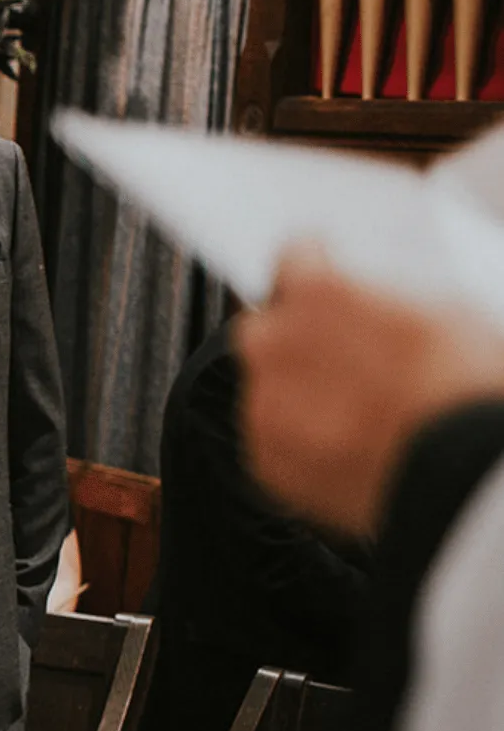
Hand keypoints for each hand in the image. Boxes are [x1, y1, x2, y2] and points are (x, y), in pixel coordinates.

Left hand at [234, 247, 503, 538]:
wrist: (465, 472)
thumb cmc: (466, 386)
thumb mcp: (447, 310)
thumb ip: (385, 299)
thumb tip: (374, 303)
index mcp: (316, 292)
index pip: (294, 258)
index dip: (315, 266)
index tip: (323, 273)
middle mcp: (272, 343)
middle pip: (268, 327)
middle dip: (297, 336)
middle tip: (345, 357)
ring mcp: (264, 404)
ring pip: (267, 388)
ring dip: (297, 393)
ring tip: (355, 413)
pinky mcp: (265, 460)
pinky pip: (273, 440)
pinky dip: (301, 442)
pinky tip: (348, 448)